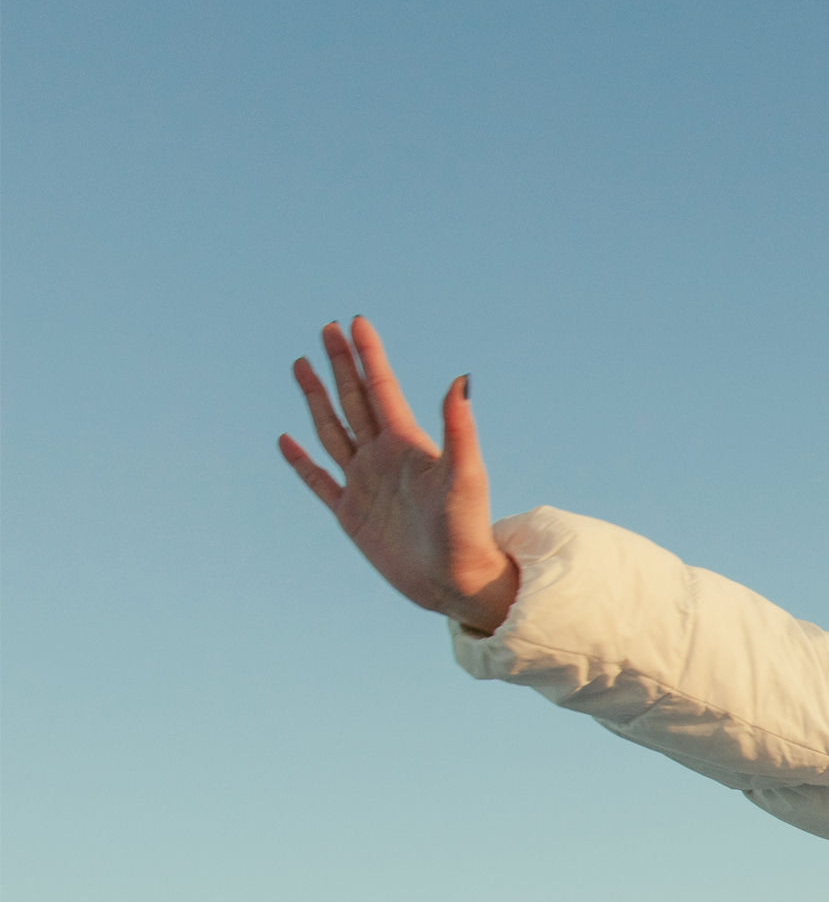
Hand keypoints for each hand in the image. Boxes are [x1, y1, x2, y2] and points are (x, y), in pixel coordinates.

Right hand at [278, 316, 518, 632]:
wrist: (457, 581)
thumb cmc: (467, 528)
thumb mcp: (465, 474)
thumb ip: (459, 428)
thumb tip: (462, 379)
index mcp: (407, 444)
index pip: (381, 388)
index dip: (369, 355)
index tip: (355, 321)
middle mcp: (383, 458)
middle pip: (353, 401)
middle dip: (339, 365)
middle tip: (326, 329)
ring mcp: (365, 484)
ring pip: (333, 431)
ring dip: (317, 399)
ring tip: (302, 366)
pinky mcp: (352, 515)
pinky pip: (320, 481)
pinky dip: (302, 461)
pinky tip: (287, 440)